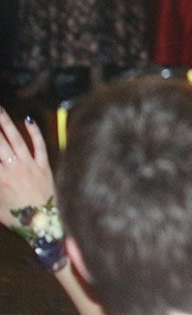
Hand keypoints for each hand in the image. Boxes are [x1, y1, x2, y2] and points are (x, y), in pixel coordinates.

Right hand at [0, 109, 53, 229]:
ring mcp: (30, 165)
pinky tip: (28, 121)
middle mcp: (12, 168)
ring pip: (16, 140)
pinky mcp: (44, 165)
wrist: (44, 223)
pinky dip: (34, 132)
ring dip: (7, 123)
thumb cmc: (17, 218)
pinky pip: (39, 145)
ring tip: (0, 111)